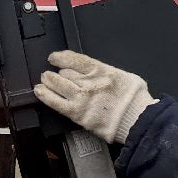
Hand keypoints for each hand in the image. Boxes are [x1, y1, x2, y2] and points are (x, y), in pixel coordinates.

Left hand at [34, 50, 155, 144]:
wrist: (137, 120)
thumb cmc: (135, 100)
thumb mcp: (125, 76)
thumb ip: (108, 72)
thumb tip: (97, 72)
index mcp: (101, 70)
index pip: (75, 59)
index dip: (61, 57)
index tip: (54, 58)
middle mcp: (89, 82)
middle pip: (64, 73)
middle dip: (56, 73)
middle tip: (50, 74)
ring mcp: (81, 98)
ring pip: (57, 85)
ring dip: (48, 81)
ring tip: (44, 80)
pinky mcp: (77, 114)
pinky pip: (56, 103)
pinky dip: (45, 96)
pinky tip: (39, 91)